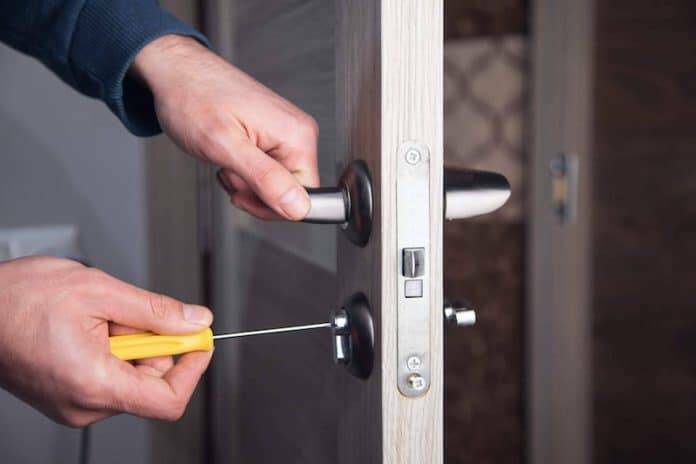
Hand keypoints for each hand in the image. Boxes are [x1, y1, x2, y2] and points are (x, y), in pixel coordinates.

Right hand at [0, 256, 212, 426]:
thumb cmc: (19, 299)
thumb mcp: (99, 291)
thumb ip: (155, 311)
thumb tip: (195, 321)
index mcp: (94, 385)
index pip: (168, 400)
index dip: (193, 368)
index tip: (199, 339)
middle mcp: (84, 405)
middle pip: (152, 382)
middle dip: (152, 342)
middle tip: (124, 313)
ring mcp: (74, 403)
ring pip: (132, 375)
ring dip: (129, 342)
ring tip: (96, 318)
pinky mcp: (68, 395)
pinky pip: (110, 375)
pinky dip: (112, 349)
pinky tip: (87, 329)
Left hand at [131, 35, 319, 220]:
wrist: (176, 72)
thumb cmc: (193, 98)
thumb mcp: (225, 146)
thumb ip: (265, 179)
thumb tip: (299, 208)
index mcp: (297, 137)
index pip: (305, 198)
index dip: (271, 206)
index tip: (241, 193)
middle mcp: (298, 133)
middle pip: (290, 193)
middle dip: (255, 193)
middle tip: (228, 171)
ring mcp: (286, 133)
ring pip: (276, 184)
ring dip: (246, 183)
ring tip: (225, 159)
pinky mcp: (272, 134)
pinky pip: (267, 170)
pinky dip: (244, 171)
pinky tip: (228, 155)